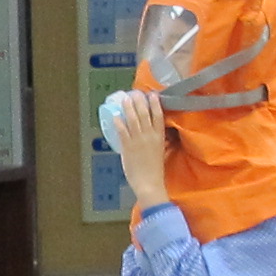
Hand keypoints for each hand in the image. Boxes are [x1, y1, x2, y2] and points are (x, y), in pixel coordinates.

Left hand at [108, 89, 171, 211]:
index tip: (151, 94)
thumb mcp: (161, 151)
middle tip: (134, 92)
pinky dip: (118, 122)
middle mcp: (149, 135)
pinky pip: (122, 131)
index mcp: (159, 136)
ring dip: (128, 107)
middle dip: (139, 100)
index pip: (158, 115)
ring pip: (133, 119)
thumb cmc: (155, 170)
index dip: (155, 103)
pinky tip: (115, 116)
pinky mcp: (128, 147)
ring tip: (124, 99)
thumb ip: (159, 141)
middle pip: (144, 113)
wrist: (149, 183)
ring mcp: (138, 140)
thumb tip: (156, 133)